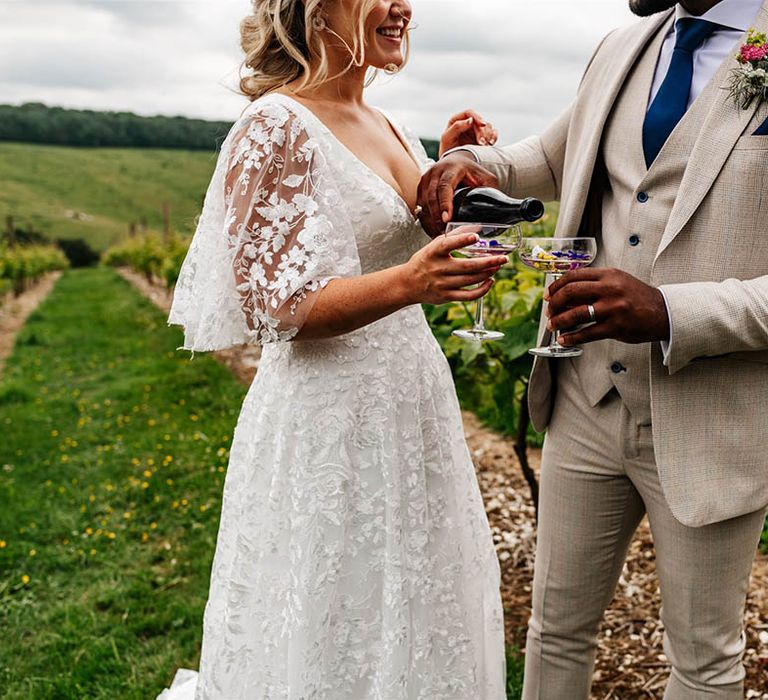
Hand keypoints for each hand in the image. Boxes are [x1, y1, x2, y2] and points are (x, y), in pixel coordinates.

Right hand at [403, 228, 507, 305]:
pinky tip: (489, 281)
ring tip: (498, 266)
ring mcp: (442, 284)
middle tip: (503, 258)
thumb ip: (454, 236)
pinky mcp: (446, 296)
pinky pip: (468, 295)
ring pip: (470, 280)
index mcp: (433, 253)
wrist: (408, 284)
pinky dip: (482, 290)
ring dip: (487, 273)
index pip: (447, 245)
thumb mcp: (434, 245)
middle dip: (488, 262)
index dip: (462, 240)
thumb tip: (477, 228)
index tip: (475, 236)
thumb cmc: (425, 261)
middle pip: (467, 266)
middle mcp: (437, 269)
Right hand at [416, 153, 498, 237]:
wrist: (455, 161)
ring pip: (423, 202)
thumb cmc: (471, 172)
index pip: (445, 186)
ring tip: (437, 234)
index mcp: (452, 168)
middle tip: (442, 232)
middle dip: (436, 216)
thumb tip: (501, 210)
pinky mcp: (420, 188)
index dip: (444, 203)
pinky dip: (425, 219)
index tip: (446, 219)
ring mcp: (425, 179)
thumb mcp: (484, 177)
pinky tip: (431, 230)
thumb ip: (491, 190)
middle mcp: (435, 172)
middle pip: (431, 196)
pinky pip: (419, 205)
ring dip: (429, 220)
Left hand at [439, 110, 497, 156]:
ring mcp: (476, 131)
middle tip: (481, 143)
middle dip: (482, 132)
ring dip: (488, 136)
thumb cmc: (446, 151)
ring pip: (488, 127)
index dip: (477, 117)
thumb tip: (470, 119)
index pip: (469, 113)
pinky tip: (490, 144)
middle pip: (480, 121)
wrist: (452, 165)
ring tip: (484, 146)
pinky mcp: (483, 138)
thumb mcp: (447, 138)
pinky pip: (493, 134)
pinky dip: (493, 137)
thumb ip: (456, 127)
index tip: (482, 125)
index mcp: (457, 120)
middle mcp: (468, 124)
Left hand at [545, 268, 669, 345]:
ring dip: (559, 321)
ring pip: (576, 313)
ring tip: (552, 325)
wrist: (663, 312)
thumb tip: (564, 295)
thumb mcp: (616, 282)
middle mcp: (610, 289)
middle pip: (570, 292)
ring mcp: (613, 308)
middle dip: (554, 303)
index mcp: (608, 275)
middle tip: (548, 311)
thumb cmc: (636, 297)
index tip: (548, 294)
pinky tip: (564, 339)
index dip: (556, 285)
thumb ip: (593, 285)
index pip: (573, 276)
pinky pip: (587, 333)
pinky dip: (571, 337)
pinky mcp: (616, 327)